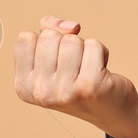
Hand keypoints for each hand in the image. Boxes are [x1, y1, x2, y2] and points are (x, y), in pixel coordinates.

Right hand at [13, 16, 137, 137]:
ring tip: (88, 67)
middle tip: (76, 64)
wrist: (113, 110)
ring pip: (71, 39)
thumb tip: (71, 26)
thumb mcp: (54, 57)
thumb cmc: (80, 78)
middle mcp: (40, 92)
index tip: (57, 56)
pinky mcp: (90, 86)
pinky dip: (101, 51)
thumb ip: (49, 30)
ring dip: (84, 47)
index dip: (46, 39)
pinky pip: (93, 45)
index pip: (25, 38)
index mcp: (24, 86)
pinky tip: (101, 70)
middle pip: (49, 36)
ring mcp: (64, 91)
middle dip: (66, 42)